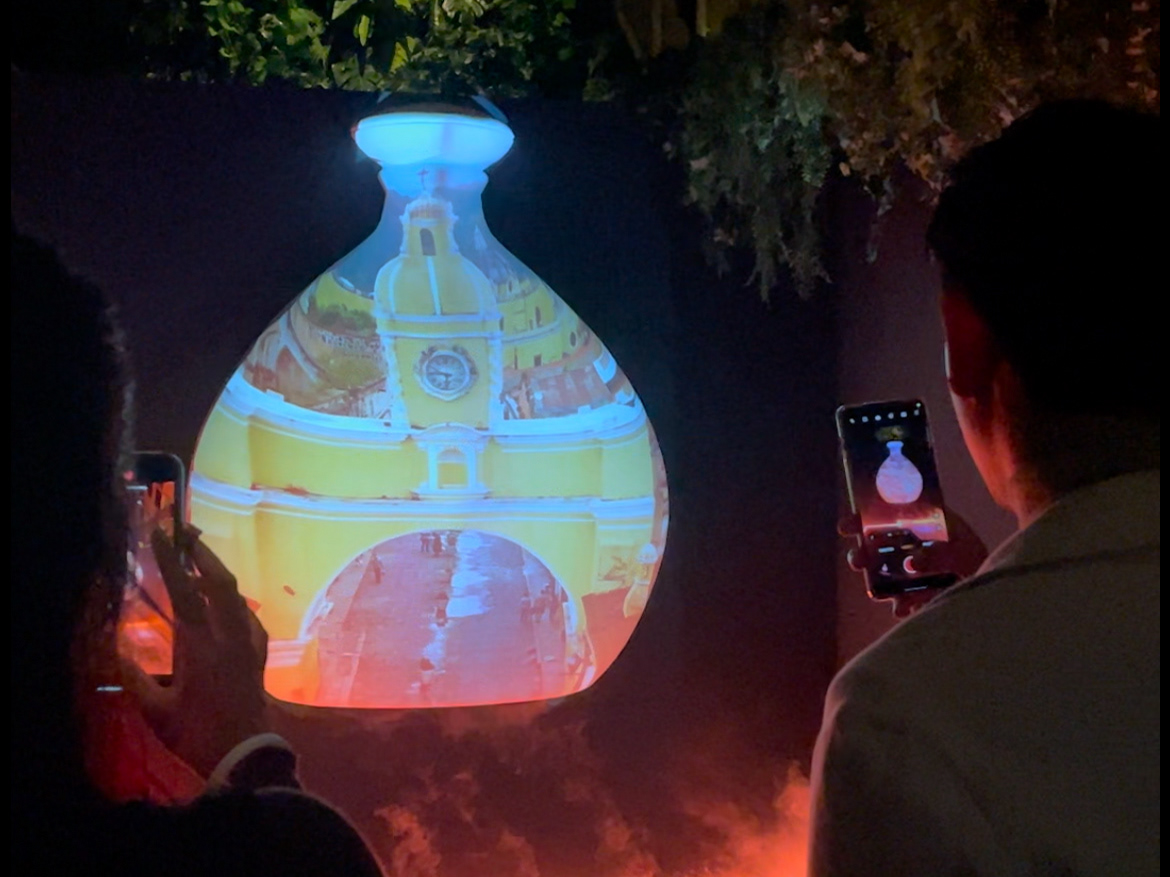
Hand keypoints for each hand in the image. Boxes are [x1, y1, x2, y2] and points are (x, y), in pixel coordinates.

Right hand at [121, 525, 269, 777]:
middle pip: (221, 582)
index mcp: (201, 645)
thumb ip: (135, 677)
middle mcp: (229, 636)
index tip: (161, 533)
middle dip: (204, 553)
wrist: (245, 756)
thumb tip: (118, 649)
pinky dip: (235, 602)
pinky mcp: (259, 657)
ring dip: (219, 575)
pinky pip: (249, 618)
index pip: (185, 591)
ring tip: (201, 562)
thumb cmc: (196, 735)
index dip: (173, 559)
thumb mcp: (155, 711)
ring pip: (237, 597)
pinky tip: (228, 606)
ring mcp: (248, 645)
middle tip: (186, 532)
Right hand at [839, 508, 988, 618]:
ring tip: (882, 596)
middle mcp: (904, 547)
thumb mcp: (963, 550)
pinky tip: (908, 610)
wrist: (992, 586)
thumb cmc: (974, 556)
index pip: (880, 517)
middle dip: (861, 556)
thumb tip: (909, 564)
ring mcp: (906, 573)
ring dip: (879, 587)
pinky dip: (904, 606)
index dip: (860, 520)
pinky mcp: (912, 595)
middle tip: (857, 562)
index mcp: (914, 524)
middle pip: (873, 549)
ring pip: (882, 578)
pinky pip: (901, 601)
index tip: (845, 528)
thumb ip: (938, 555)